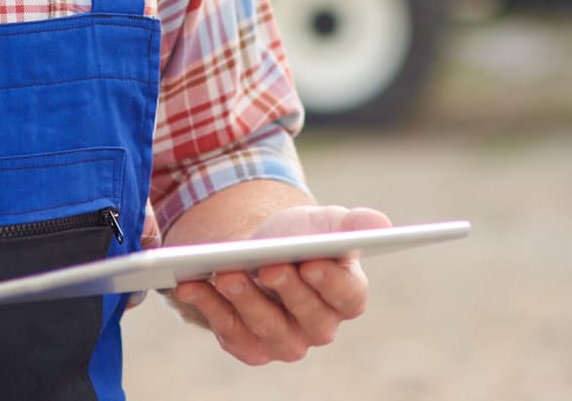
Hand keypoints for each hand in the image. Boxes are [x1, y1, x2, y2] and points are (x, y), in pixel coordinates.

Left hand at [173, 204, 389, 364]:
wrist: (257, 251)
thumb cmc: (298, 237)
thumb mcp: (320, 223)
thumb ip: (348, 225)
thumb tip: (380, 224)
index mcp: (347, 296)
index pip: (349, 297)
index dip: (330, 282)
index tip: (310, 261)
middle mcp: (321, 327)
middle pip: (309, 316)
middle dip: (286, 289)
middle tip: (266, 266)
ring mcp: (286, 342)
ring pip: (268, 329)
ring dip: (244, 300)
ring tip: (224, 272)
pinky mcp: (252, 348)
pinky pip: (232, 336)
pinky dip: (211, 309)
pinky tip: (192, 284)